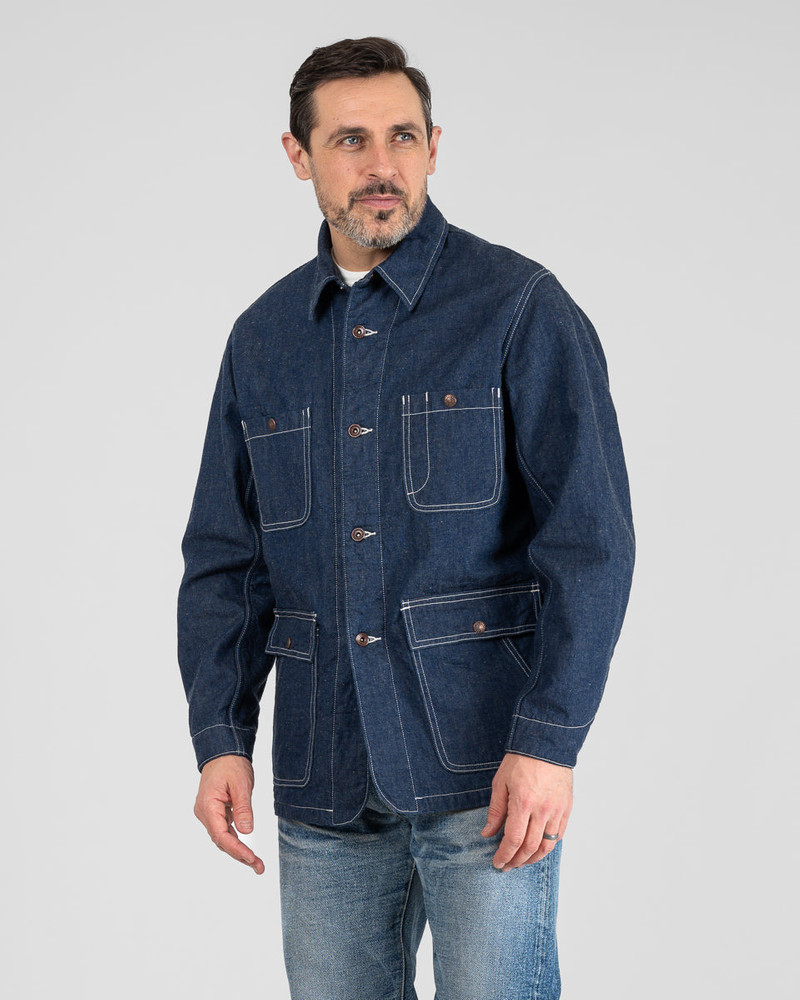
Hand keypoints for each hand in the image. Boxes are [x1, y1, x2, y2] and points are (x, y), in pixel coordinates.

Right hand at [193, 755, 264, 874]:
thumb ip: (243, 808)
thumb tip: (247, 831)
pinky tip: (247, 849)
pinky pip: (224, 830)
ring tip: (256, 863)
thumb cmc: (230, 764)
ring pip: (222, 837)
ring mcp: (208, 813)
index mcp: (207, 805)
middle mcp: (204, 812)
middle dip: (240, 855)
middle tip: (259, 867)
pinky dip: (235, 840)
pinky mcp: (215, 812)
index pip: (221, 835)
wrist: (223, 751)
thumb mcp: (241, 784)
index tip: (251, 858)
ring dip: (238, 850)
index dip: (236, 849)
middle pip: (221, 840)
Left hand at [481, 752, 572, 870]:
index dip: (504, 855)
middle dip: (517, 861)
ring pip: (547, 846)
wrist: (545, 744)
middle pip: (530, 848)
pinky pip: (559, 835)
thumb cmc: (520, 761)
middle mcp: (542, 810)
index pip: (513, 840)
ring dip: (533, 859)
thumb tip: (487, 833)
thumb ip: (495, 811)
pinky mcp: (566, 808)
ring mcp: (557, 810)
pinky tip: (538, 849)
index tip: (497, 863)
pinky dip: (548, 846)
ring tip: (522, 862)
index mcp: (523, 803)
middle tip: (507, 866)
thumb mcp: (500, 783)